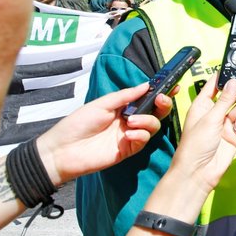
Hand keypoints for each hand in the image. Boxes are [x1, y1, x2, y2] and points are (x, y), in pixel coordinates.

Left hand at [36, 83, 171, 186]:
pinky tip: (128, 135)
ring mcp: (130, 136)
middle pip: (156, 112)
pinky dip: (140, 135)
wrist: (62, 150)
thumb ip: (125, 96)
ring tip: (131, 122)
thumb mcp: (101, 104)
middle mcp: (130, 121)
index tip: (173, 86)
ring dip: (147, 121)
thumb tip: (146, 85)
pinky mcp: (128, 150)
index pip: (147, 99)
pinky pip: (143, 141)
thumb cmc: (77, 124)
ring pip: (153, 126)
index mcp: (123, 108)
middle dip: (163, 105)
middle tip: (161, 100)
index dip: (161, 92)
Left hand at [168, 75, 235, 198]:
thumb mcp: (210, 119)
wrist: (198, 173)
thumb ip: (225, 100)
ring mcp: (224, 124)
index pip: (214, 85)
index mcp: (202, 105)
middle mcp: (213, 112)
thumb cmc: (195, 146)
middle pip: (231, 94)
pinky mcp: (233, 134)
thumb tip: (234, 82)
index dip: (226, 75)